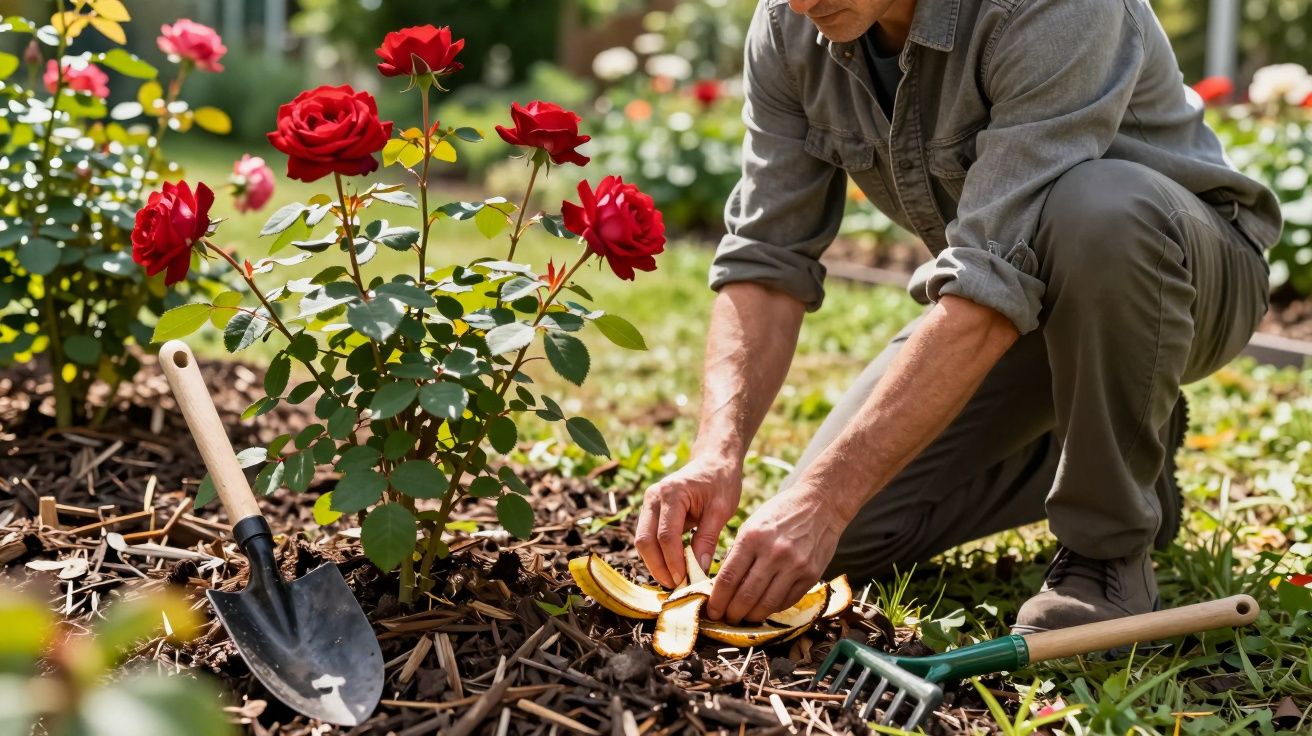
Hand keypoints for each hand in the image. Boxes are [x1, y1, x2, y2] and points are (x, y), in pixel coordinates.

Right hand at [635, 456, 741, 588]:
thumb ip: (708, 538)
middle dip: (658, 567)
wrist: (714, 461)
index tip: (685, 581)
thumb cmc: (721, 481)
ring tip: (675, 581)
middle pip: (645, 540)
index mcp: (672, 493)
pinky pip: (648, 538)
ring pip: (642, 541)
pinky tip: (672, 569)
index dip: (673, 562)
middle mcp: (653, 497)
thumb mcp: (721, 509)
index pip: (666, 536)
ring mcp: (648, 504)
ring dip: (655, 563)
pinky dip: (657, 555)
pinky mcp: (650, 512)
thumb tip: (699, 569)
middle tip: (676, 586)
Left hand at [706, 483, 845, 623]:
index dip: (717, 601)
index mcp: (753, 538)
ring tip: (743, 618)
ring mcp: (795, 566)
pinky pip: (787, 601)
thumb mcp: (752, 525)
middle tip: (726, 619)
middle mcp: (774, 553)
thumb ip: (737, 553)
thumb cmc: (780, 513)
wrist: (819, 504)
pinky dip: (772, 608)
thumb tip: (721, 585)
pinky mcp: (811, 575)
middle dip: (732, 613)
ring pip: (767, 604)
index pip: (728, 578)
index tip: (712, 610)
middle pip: (746, 596)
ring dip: (751, 616)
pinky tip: (764, 608)